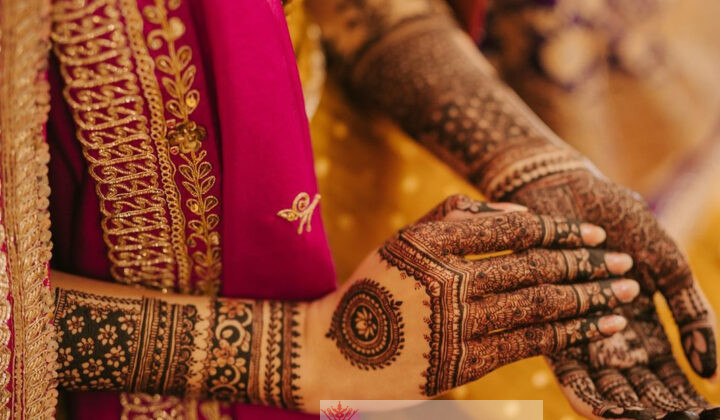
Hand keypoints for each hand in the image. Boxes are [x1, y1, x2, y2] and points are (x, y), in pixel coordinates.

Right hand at [302, 195, 638, 404]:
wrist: (332, 353)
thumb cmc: (375, 290)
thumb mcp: (404, 240)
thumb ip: (455, 217)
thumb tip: (519, 213)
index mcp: (430, 242)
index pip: (513, 230)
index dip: (561, 231)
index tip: (594, 235)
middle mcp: (444, 279)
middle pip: (534, 268)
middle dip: (588, 265)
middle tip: (625, 264)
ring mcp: (453, 323)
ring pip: (537, 306)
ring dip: (588, 299)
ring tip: (624, 295)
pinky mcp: (459, 364)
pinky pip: (525, 344)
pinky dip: (566, 334)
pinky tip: (596, 329)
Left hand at [507, 170, 718, 418]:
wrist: (563, 188)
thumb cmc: (620, 220)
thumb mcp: (669, 264)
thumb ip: (691, 314)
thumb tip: (709, 371)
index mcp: (639, 319)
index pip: (663, 370)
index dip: (680, 394)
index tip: (700, 415)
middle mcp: (607, 330)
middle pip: (633, 382)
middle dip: (650, 405)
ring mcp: (577, 327)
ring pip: (601, 379)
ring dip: (620, 403)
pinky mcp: (546, 320)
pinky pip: (565, 362)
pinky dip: (583, 388)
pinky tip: (599, 410)